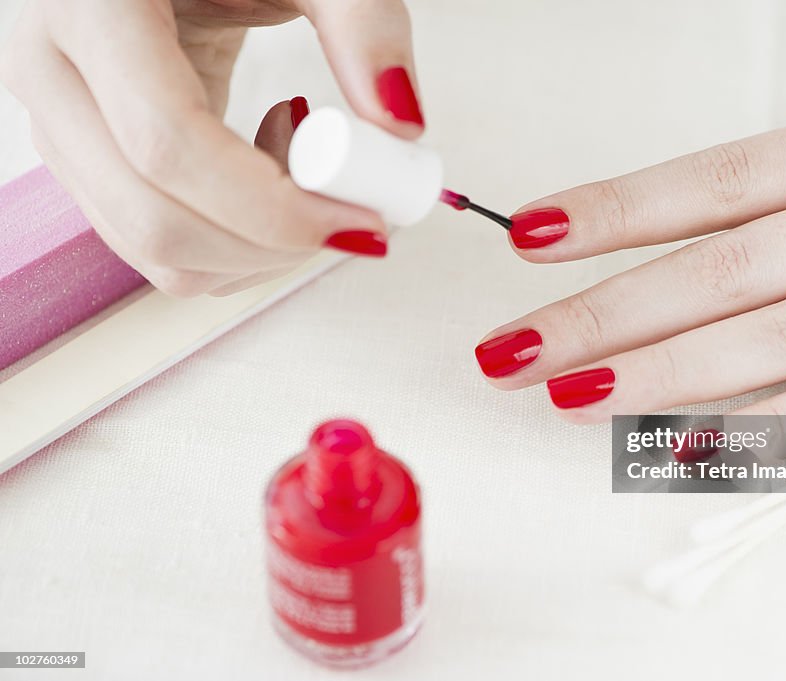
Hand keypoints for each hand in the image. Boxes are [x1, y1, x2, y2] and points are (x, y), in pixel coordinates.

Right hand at [0, 0, 424, 295]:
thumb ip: (363, 23)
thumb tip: (404, 127)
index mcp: (87, 7)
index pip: (169, 144)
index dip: (273, 205)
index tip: (363, 219)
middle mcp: (50, 75)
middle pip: (156, 219)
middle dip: (274, 243)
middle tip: (355, 215)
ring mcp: (59, 127)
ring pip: (154, 250)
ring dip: (257, 248)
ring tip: (307, 164)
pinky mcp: (86, 162)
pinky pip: (157, 244)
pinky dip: (234, 241)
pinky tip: (267, 168)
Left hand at [475, 91, 785, 420]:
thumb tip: (735, 171)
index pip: (714, 179)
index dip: (615, 211)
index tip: (530, 239)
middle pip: (723, 268)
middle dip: (607, 313)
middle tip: (517, 349)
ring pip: (777, 340)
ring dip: (664, 378)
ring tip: (574, 396)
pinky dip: (771, 430)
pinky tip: (691, 446)